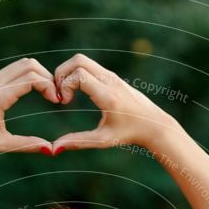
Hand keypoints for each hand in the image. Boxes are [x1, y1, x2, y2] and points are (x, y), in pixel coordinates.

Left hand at [0, 57, 59, 153]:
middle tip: (55, 95)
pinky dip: (29, 74)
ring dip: (39, 74)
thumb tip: (50, 150)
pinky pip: (16, 69)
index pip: (32, 79)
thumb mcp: (2, 144)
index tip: (57, 101)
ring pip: (24, 63)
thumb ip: (27, 145)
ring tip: (47, 93)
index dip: (49, 87)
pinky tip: (35, 91)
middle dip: (47, 77)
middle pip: (30, 65)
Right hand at [51, 54, 178, 153]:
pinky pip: (90, 66)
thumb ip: (78, 141)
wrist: (154, 125)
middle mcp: (110, 80)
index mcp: (108, 95)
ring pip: (83, 60)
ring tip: (66, 95)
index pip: (79, 75)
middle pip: (78, 60)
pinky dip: (77, 74)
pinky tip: (76, 94)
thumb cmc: (129, 134)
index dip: (64, 85)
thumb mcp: (103, 140)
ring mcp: (112, 76)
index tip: (64, 103)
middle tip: (59, 94)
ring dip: (68, 73)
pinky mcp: (112, 77)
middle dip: (62, 73)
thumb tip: (55, 148)